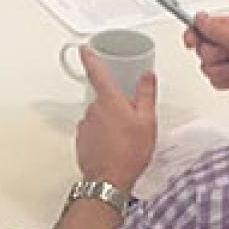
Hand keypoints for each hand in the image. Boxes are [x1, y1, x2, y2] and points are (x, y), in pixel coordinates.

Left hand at [74, 47, 157, 192]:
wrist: (110, 180)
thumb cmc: (129, 153)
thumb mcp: (147, 121)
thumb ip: (146, 94)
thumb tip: (146, 76)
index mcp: (109, 100)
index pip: (96, 71)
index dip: (90, 58)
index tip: (85, 48)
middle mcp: (93, 110)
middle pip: (103, 98)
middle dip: (116, 105)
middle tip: (130, 121)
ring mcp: (85, 126)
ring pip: (99, 116)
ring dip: (109, 122)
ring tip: (124, 138)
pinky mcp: (81, 140)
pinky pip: (93, 131)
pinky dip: (102, 136)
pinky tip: (114, 146)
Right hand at [185, 13, 228, 105]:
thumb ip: (216, 29)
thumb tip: (199, 18)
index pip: (202, 27)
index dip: (194, 34)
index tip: (190, 41)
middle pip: (202, 49)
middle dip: (214, 55)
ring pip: (208, 67)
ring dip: (222, 71)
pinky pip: (216, 81)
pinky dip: (226, 82)